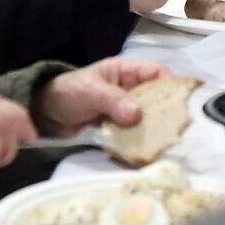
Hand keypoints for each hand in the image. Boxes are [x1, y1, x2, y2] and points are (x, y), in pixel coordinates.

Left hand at [33, 58, 170, 136]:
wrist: (43, 113)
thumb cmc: (68, 92)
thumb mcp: (90, 91)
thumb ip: (113, 100)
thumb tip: (137, 114)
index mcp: (126, 72)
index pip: (156, 73)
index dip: (171, 84)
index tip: (181, 102)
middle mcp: (129, 91)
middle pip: (156, 99)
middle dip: (165, 112)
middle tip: (174, 129)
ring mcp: (124, 111)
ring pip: (146, 119)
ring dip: (152, 130)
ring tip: (161, 144)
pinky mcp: (117, 129)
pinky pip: (133, 134)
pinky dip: (137, 142)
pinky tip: (142, 152)